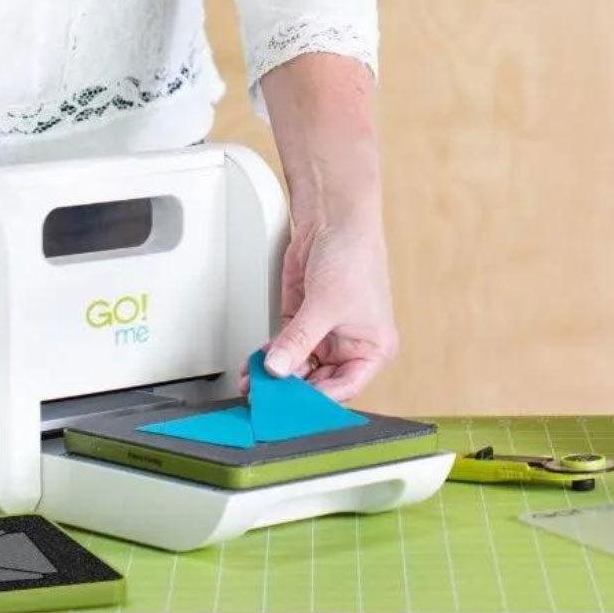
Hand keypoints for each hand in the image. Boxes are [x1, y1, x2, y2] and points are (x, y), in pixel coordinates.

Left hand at [240, 212, 397, 402]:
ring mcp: (323, 334)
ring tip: (253, 385)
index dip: (316, 400)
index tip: (289, 407)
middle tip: (264, 398)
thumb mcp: (325, 305)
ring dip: (274, 376)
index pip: (344, 388)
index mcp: (372, 349)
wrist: (333, 219)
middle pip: (317, 381)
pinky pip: (284, 348)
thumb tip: (277, 369)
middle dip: (290, 389)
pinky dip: (268, 357)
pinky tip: (253, 366)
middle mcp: (349, 345)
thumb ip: (298, 340)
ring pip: (296, 367)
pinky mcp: (301, 321)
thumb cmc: (353, 256)